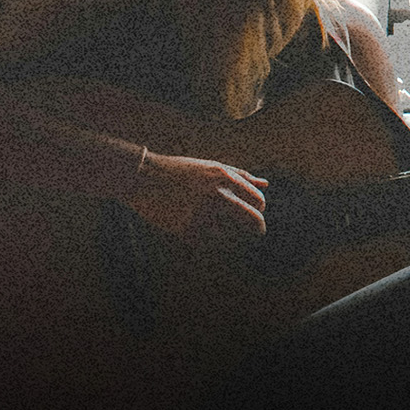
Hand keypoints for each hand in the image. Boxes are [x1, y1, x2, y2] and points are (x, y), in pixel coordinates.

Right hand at [123, 151, 268, 245]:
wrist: (143, 178)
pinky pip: (208, 242)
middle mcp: (215, 195)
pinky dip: (209, 240)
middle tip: (258, 233)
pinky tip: (202, 232)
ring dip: (231, 236)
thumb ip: (240, 175)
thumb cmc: (180, 171)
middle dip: (258, 228)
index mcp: (223, 177)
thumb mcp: (212, 167)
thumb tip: (266, 183)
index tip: (256, 213)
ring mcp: (201, 213)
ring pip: (231, 235)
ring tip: (222, 229)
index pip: (258, 199)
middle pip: (252, 219)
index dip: (260, 209)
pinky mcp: (186, 229)